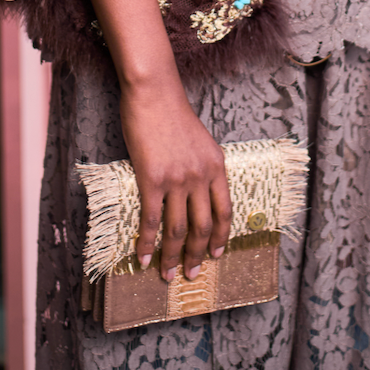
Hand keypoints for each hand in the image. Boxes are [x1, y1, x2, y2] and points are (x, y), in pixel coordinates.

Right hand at [120, 78, 231, 282]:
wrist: (154, 93)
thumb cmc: (173, 113)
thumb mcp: (200, 141)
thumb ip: (202, 166)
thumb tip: (195, 192)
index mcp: (217, 166)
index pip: (225, 211)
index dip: (220, 237)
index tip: (215, 255)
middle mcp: (201, 176)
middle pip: (203, 226)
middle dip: (197, 255)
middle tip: (192, 275)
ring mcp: (178, 179)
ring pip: (178, 229)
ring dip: (173, 256)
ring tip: (167, 274)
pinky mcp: (152, 179)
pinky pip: (152, 219)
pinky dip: (148, 243)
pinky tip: (143, 258)